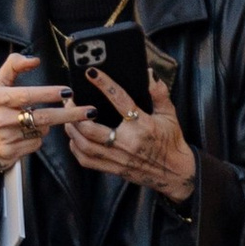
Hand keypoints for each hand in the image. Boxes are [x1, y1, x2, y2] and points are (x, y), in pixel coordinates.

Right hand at [0, 48, 84, 174]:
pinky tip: (24, 136)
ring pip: (41, 130)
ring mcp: (7, 136)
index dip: (48, 93)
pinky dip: (36, 139)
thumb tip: (34, 59)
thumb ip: (13, 66)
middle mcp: (2, 117)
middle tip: (89, 112)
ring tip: (31, 121)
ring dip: (44, 126)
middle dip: (69, 114)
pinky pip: (36, 144)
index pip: (28, 94)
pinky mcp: (11, 152)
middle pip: (43, 117)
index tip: (67, 91)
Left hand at [68, 62, 195, 202]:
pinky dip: (76, 148)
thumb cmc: (171, 141)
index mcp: (142, 126)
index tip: (91, 72)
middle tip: (70, 100)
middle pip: (91, 128)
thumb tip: (148, 73)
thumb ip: (159, 93)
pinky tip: (74, 137)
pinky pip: (86, 160)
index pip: (120, 100)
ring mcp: (118, 158)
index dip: (104, 84)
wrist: (176, 173)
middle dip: (76, 113)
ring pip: (84, 145)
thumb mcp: (169, 115)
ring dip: (72, 129)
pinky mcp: (114, 169)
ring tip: (68, 117)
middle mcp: (128, 143)